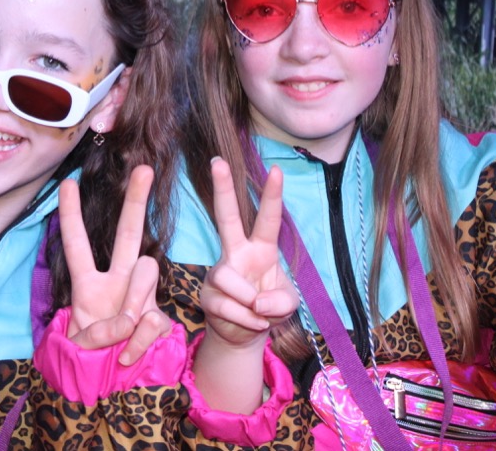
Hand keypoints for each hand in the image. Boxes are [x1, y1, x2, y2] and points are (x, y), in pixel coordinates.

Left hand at [60, 164, 169, 365]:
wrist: (115, 393)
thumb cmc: (89, 366)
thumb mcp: (79, 348)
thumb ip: (99, 332)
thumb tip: (127, 322)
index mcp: (88, 286)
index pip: (78, 245)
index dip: (71, 215)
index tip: (67, 182)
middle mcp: (117, 284)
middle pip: (127, 234)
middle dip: (135, 201)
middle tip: (142, 169)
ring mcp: (141, 299)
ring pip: (146, 271)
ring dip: (132, 300)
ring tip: (120, 332)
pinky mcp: (159, 318)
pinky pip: (154, 318)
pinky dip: (139, 341)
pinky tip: (127, 357)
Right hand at [200, 157, 297, 347]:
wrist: (243, 335)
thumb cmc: (267, 310)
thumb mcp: (288, 305)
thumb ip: (281, 301)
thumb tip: (257, 300)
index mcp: (261, 249)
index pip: (268, 218)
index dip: (272, 195)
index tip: (276, 170)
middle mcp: (237, 253)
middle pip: (227, 216)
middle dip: (223, 189)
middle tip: (218, 160)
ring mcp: (220, 271)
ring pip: (227, 277)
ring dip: (248, 302)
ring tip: (258, 314)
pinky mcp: (207, 293)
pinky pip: (224, 304)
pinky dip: (244, 318)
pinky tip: (251, 322)